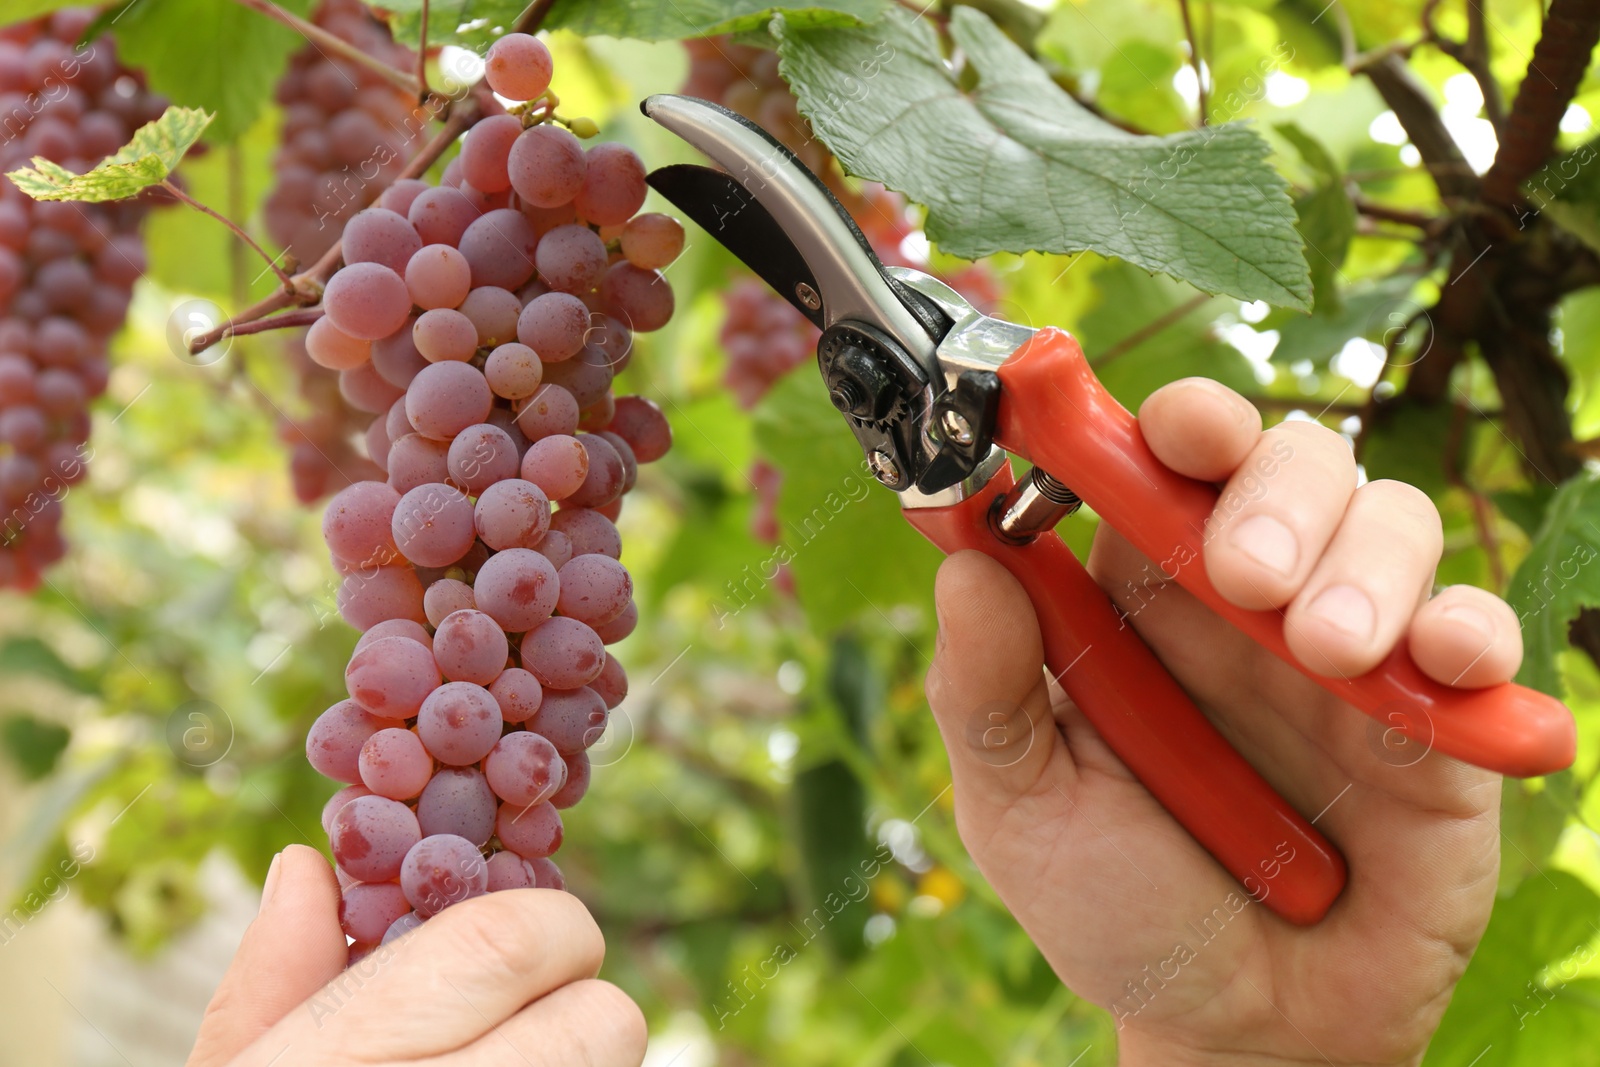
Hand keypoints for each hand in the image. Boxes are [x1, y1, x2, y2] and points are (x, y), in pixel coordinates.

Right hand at [187, 845, 646, 1066]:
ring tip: (504, 1056)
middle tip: (520, 1016)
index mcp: (360, 1055)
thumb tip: (307, 866)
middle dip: (579, 1001)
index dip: (537, 922)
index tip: (513, 933)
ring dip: (577, 1055)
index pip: (511, 939)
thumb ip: (270, 978)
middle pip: (609, 1020)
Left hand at [926, 378, 1516, 1065]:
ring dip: (1362, 563)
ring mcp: (1346, 650)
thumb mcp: (1020, 812)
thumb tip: (964, 563)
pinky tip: (1434, 666)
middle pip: (1289, 462)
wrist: (1240, 1028)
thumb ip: (985, 694)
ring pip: (1387, 520)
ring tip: (1324, 653)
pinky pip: (1475, 631)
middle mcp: (1244, 604)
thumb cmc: (1117, 906)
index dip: (1178, 424)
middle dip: (1275, 492)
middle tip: (1245, 579)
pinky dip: (1467, 628)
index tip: (1175, 431)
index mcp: (1138, 601)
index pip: (1165, 466)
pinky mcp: (1435, 718)